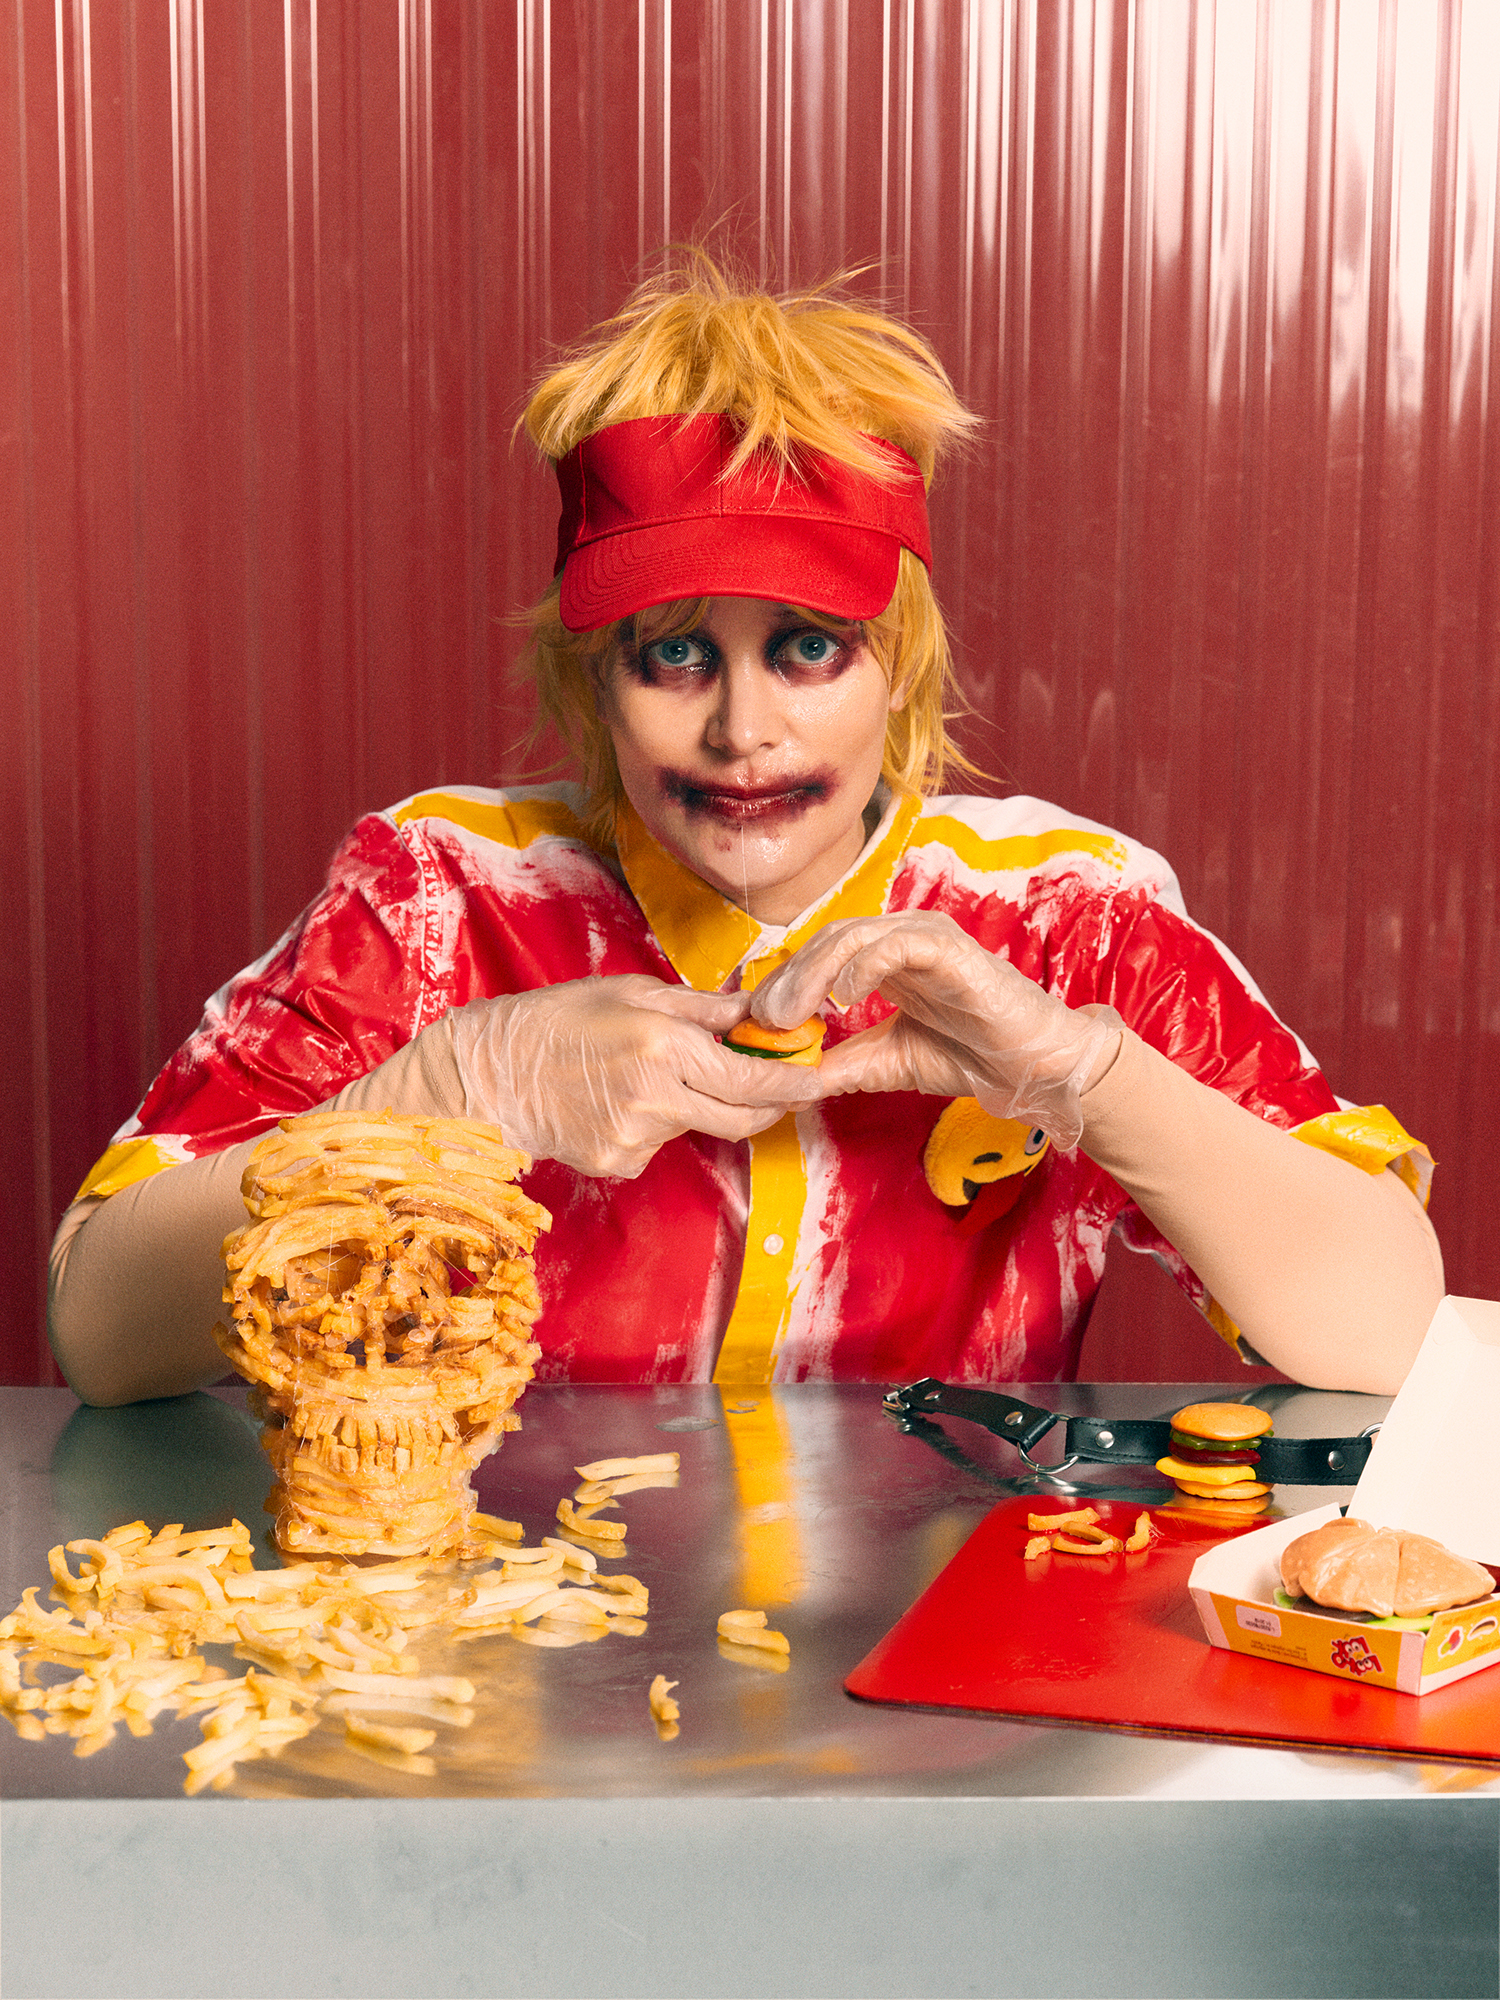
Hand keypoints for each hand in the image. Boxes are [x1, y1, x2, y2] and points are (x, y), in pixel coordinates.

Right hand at [448, 976, 822, 1178]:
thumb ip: (704, 1009)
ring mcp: (635, 1138)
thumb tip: (759, 1011)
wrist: (491, 1073)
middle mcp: (655, 1097)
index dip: (793, 1083)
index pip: (751, 1078)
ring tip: (650, 1074)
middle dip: (769, 1105)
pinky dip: (657, 1124)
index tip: (818, 1077)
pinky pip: (660, 1144)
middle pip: (741, 1118)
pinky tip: (618, 1101)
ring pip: (698, 1127)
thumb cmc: (559, 1020)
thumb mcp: (634, 994)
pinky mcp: (618, 1163)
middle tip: (780, 1086)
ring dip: (697, 1104)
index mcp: (663, 1047)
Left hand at [749, 913, 1121, 1146]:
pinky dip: (862, 965)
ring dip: (814, 971)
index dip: (784, 984)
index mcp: (885, 960)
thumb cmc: (970, 1056)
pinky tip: (840, 996)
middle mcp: (901, 941)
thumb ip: (841, 1064)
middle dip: (790, 978)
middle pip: (827, 939)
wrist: (1032, 1069)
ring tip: (790, 1010)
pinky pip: (897, 945)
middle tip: (762, 1017)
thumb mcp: (887, 1063)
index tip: (755, 1023)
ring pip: (853, 935)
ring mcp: (926, 940)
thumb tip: (788, 1078)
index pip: (820, 956)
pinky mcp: (951, 950)